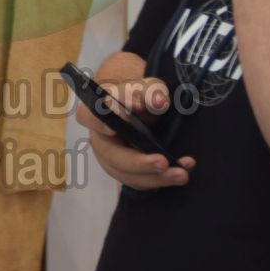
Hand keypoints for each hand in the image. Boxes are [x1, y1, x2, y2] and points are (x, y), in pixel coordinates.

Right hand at [75, 53, 193, 190]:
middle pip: (111, 155)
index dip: (96, 123)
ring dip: (154, 178)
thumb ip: (151, 92)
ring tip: (181, 174)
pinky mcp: (128, 172)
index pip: (88, 116)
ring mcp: (112, 159)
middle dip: (138, 163)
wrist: (145, 112)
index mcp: (99, 112)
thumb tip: (158, 102)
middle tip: (162, 162)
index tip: (113, 129)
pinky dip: (161, 181)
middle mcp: (101, 138)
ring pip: (126, 175)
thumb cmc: (141, 97)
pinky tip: (181, 173)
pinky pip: (140, 182)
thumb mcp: (148, 88)